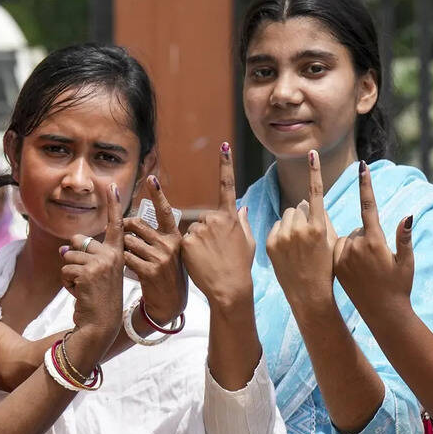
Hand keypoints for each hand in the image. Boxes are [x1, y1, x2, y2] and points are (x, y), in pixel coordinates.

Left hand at [60, 183, 124, 361]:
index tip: (111, 184)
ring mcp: (102, 263)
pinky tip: (79, 294)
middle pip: (79, 243)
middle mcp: (113, 256)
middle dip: (74, 260)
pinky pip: (65, 270)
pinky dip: (67, 284)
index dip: (112, 204)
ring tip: (83, 289)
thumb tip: (65, 245)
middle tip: (86, 282)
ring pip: (69, 257)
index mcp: (119, 254)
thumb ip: (86, 255)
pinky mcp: (88, 272)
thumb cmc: (98, 300)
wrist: (101, 324)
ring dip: (69, 275)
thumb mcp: (96, 273)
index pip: (115, 225)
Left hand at [124, 174, 186, 324]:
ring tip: (127, 258)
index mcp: (176, 237)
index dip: (158, 194)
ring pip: (128, 241)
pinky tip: (127, 269)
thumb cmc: (167, 277)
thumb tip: (133, 223)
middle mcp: (170, 245)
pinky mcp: (150, 270)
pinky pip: (127, 257)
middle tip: (121, 237)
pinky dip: (122, 262)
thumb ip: (157, 238)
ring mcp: (161, 258)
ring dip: (122, 248)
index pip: (165, 211)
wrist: (171, 304)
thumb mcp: (169, 254)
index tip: (151, 178)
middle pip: (137, 225)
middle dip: (125, 229)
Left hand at [183, 142, 254, 308]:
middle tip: (216, 252)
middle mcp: (215, 218)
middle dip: (206, 232)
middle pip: (204, 219)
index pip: (228, 185)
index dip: (226, 165)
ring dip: (197, 242)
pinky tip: (199, 261)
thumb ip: (243, 223)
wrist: (229, 288)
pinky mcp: (187, 240)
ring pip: (193, 230)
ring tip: (208, 258)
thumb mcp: (248, 243)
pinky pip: (184, 240)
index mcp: (231, 217)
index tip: (224, 146)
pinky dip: (188, 250)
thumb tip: (243, 207)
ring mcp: (200, 229)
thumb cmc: (241, 267)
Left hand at [266, 149, 337, 305]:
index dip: (314, 171)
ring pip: (286, 216)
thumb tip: (309, 201)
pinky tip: (287, 250)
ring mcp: (283, 236)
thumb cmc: (326, 268)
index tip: (312, 154)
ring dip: (291, 223)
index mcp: (319, 227)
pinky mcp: (270, 243)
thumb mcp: (332, 242)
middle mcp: (300, 229)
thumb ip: (323, 219)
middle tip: (308, 236)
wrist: (309, 294)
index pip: (316, 193)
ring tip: (298, 245)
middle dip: (303, 216)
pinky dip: (281, 233)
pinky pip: (275, 226)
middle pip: (298, 206)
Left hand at [333, 160, 414, 315]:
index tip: (361, 166)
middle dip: (368, 238)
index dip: (366, 185)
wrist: (382, 312)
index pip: (369, 206)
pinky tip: (353, 271)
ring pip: (348, 239)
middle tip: (377, 261)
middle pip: (360, 228)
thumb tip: (408, 216)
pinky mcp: (333, 264)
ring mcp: (342, 255)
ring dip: (355, 247)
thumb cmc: (399, 286)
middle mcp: (356, 246)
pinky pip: (338, 248)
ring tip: (365, 270)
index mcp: (375, 242)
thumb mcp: (407, 261)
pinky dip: (344, 254)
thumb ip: (404, 237)